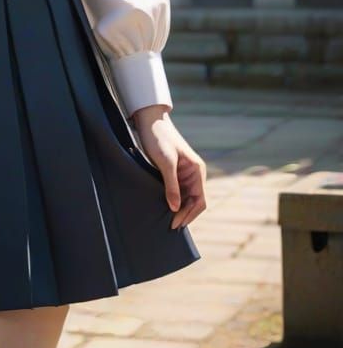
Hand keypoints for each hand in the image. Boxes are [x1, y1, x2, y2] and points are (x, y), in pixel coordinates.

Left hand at [131, 105, 206, 230]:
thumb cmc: (159, 138)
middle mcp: (194, 173)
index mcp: (197, 170)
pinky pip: (177, 191)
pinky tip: (164, 207)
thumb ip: (171, 185)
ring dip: (178, 209)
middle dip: (184, 214)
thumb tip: (175, 208)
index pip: (199, 201)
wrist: (149, 121)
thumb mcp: (165, 162)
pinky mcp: (174, 172)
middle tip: (170, 226)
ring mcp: (184, 173)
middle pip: (193, 202)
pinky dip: (173, 201)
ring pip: (185, 198)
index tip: (175, 224)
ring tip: (166, 220)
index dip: (189, 214)